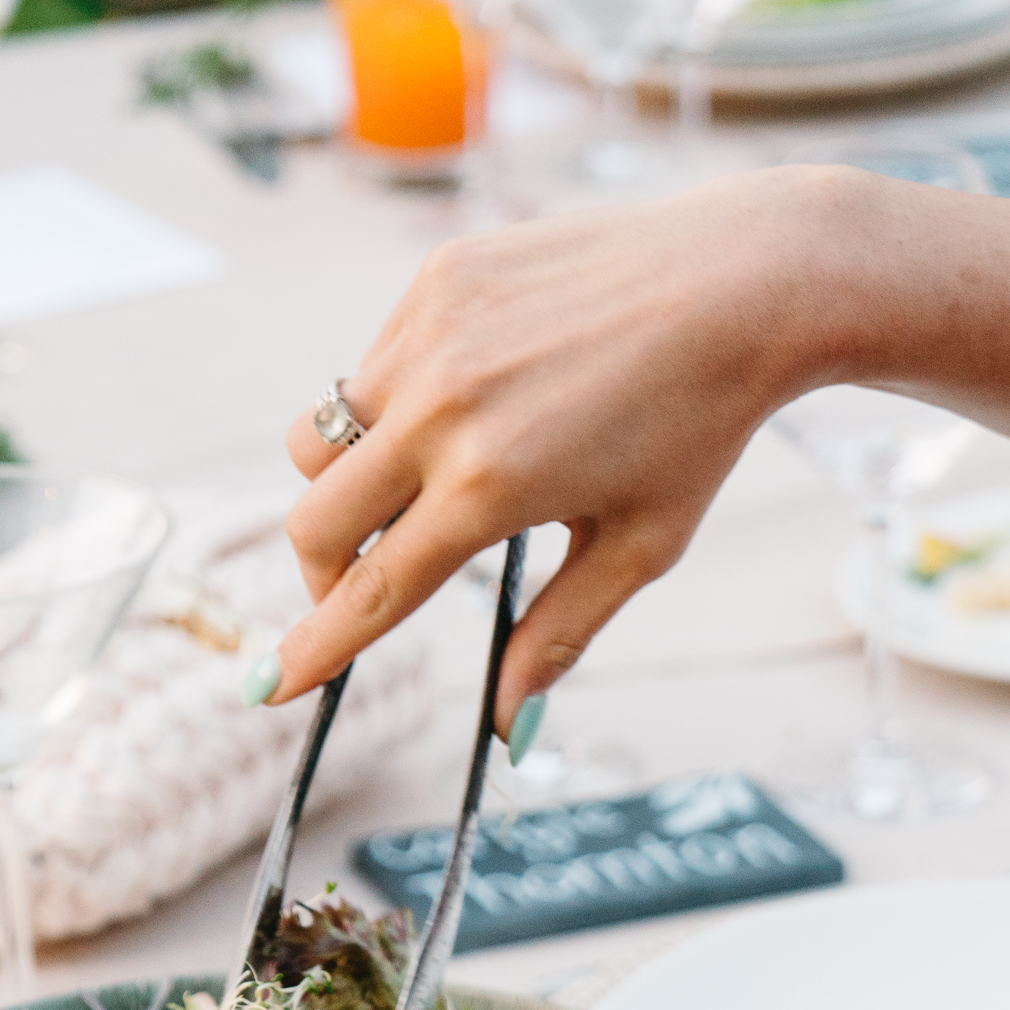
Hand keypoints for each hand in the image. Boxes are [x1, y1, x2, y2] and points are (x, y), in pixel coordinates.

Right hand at [267, 167, 864, 733]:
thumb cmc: (697, 425)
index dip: (316, 648)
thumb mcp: (639, 549)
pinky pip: (368, 368)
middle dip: (323, 572)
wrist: (740, 281)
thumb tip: (508, 729)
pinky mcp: (436, 280)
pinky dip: (391, 407)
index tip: (269, 687)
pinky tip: (471, 398)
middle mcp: (443, 409)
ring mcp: (431, 334)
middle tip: (364, 583)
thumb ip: (558, 636)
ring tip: (425, 482)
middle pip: (314, 520)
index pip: (371, 590)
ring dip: (350, 484)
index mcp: (490, 488)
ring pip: (323, 439)